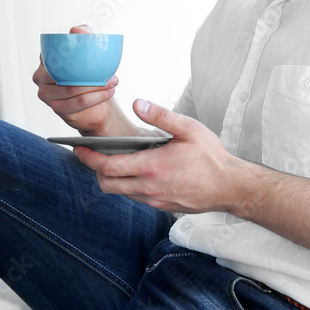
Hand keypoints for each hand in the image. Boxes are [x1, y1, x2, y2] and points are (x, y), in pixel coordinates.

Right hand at [32, 25, 117, 134]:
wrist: (93, 103)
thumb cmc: (87, 74)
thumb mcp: (87, 51)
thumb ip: (83, 35)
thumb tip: (76, 30)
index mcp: (45, 59)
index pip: (55, 53)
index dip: (74, 50)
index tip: (96, 49)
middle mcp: (40, 77)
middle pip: (64, 73)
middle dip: (89, 73)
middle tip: (111, 73)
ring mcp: (46, 95)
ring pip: (72, 89)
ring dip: (96, 86)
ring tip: (113, 82)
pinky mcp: (56, 109)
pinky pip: (77, 103)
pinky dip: (95, 98)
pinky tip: (108, 93)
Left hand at [73, 99, 240, 212]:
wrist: (230, 187)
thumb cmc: (211, 157)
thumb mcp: (188, 128)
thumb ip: (161, 116)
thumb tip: (138, 103)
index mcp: (151, 167)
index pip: (108, 166)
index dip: (88, 157)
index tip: (79, 148)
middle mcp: (148, 187)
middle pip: (107, 185)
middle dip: (95, 170)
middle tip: (91, 154)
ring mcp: (154, 200)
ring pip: (120, 193)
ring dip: (112, 178)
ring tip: (113, 160)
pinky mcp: (162, 206)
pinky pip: (135, 198)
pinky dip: (128, 185)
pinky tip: (136, 171)